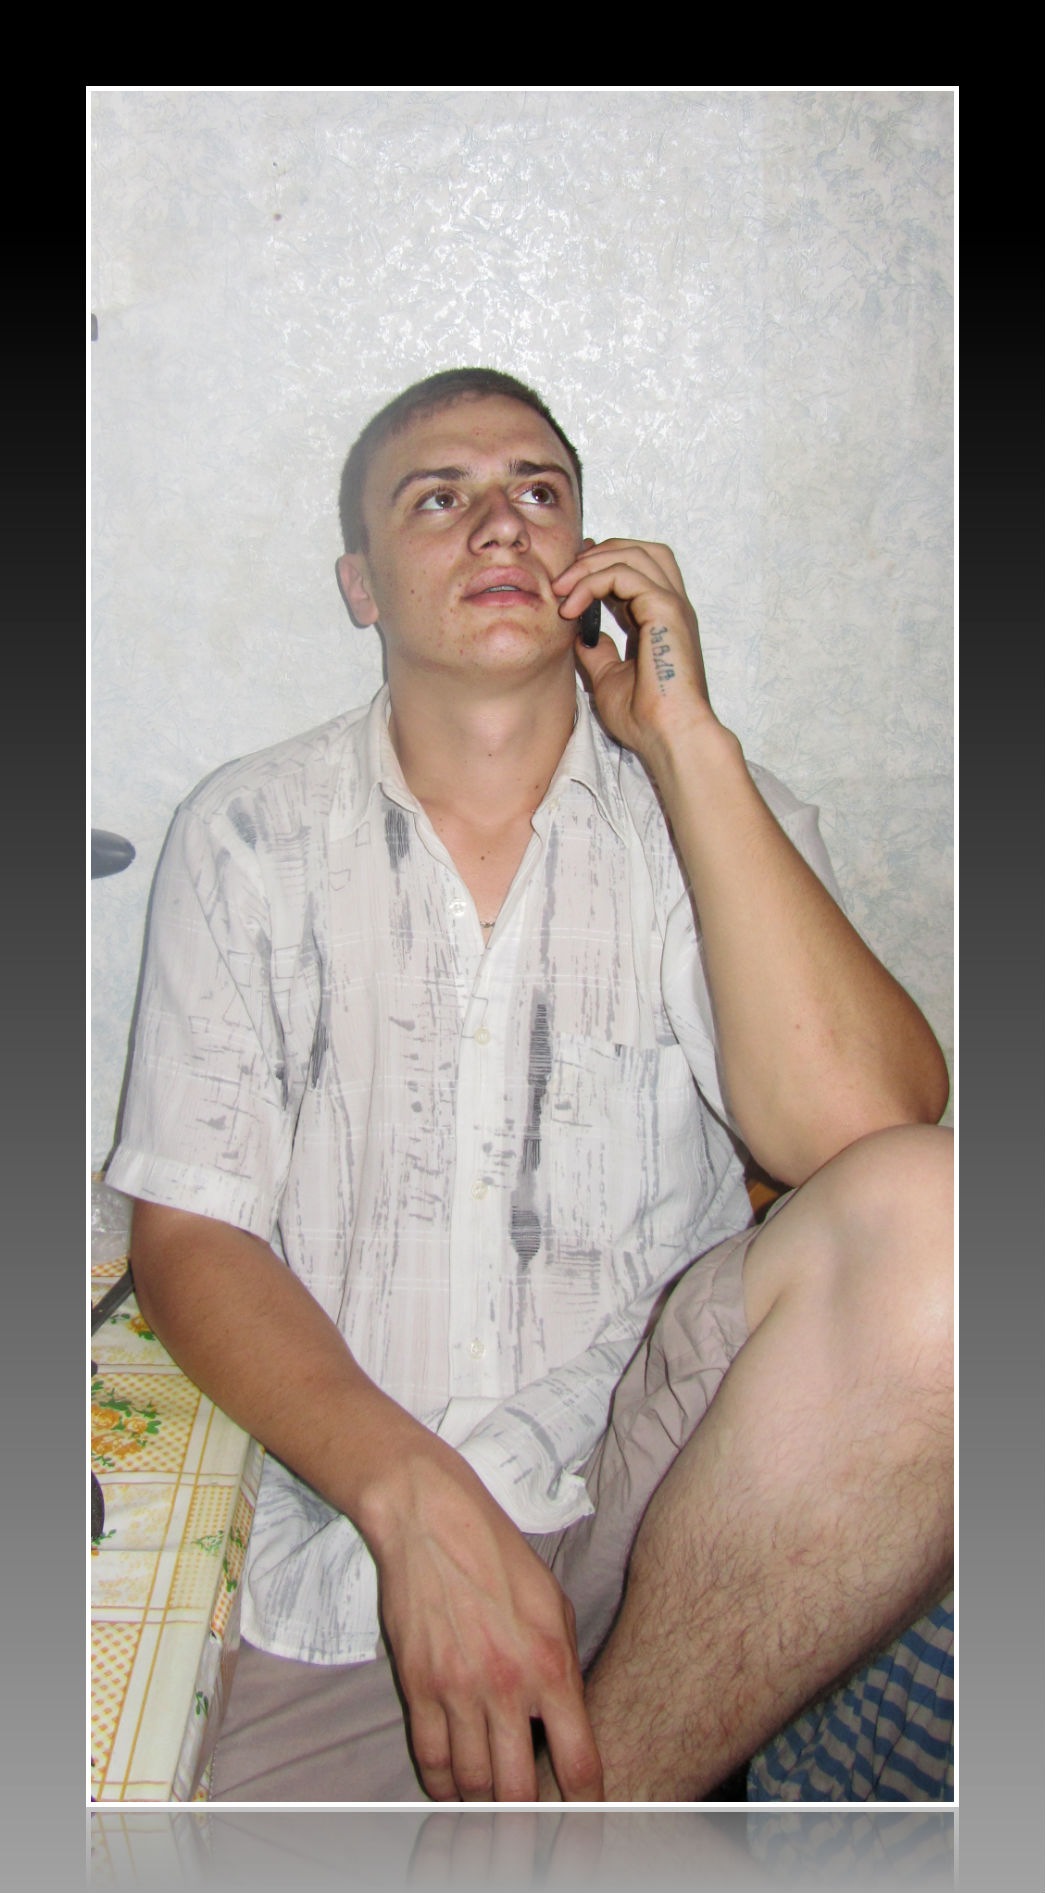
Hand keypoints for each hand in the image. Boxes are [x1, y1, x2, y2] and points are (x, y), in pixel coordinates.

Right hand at [367, 1439, 602, 1802]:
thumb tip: (568, 1725)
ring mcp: (458, 1690)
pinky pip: (431, 1761)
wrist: (432, 1521)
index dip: (586, 1809)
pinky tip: (455, 1790)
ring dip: (484, 1806)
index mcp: (551, 1665)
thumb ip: (565, 1669)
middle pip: (519, 1793)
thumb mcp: (555, 1605)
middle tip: (531, 1836)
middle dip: (528, 1826)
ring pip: (474, 1784)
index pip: (579, 1765)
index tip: (585, 1825)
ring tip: (494, 1812)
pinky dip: (443, 1787)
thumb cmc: (501, 1558)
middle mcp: (507, 1686)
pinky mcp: (418, 1686)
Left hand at [554, 539, 715, 760]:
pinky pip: (625, 575)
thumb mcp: (610, 678)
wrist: (669, 735)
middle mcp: (672, 607)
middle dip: (600, 553)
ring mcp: (672, 606)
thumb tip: (581, 637)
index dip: (602, 565)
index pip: (637, 570)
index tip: (569, 578)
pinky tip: (573, 607)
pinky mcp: (666, 610)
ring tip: (563, 588)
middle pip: (642, 550)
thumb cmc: (647, 718)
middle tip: (564, 577)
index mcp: (662, 621)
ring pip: (634, 553)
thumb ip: (598, 652)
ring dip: (592, 564)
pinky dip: (594, 582)